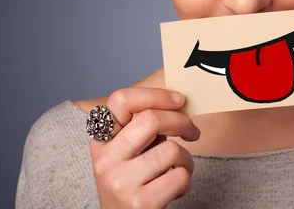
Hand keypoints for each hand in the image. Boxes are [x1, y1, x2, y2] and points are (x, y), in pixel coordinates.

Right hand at [89, 87, 200, 207]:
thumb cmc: (132, 185)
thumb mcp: (126, 154)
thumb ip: (141, 130)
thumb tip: (176, 103)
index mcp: (101, 142)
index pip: (120, 100)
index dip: (155, 94)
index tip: (178, 100)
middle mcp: (106, 160)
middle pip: (151, 119)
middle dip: (181, 122)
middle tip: (192, 131)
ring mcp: (121, 182)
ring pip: (171, 150)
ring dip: (186, 159)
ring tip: (179, 169)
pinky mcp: (140, 202)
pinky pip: (180, 176)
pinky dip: (186, 180)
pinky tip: (175, 189)